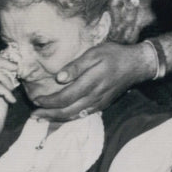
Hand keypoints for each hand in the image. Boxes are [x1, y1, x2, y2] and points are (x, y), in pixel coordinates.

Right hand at [0, 54, 17, 152]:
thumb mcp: (2, 98)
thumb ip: (5, 86)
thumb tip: (14, 73)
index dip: (1, 60)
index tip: (15, 67)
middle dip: (4, 64)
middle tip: (16, 72)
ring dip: (5, 79)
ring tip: (11, 91)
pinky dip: (5, 92)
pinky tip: (11, 101)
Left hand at [31, 42, 154, 120]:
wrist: (137, 65)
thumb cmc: (115, 55)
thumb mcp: (95, 53)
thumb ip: (77, 66)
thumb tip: (59, 78)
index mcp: (91, 82)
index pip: (65, 97)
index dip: (49, 101)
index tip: (36, 99)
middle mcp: (95, 96)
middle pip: (68, 110)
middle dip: (49, 114)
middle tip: (34, 115)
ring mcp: (99, 102)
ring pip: (75, 115)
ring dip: (57, 119)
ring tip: (42, 119)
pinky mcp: (103, 104)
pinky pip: (83, 115)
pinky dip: (70, 118)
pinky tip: (62, 117)